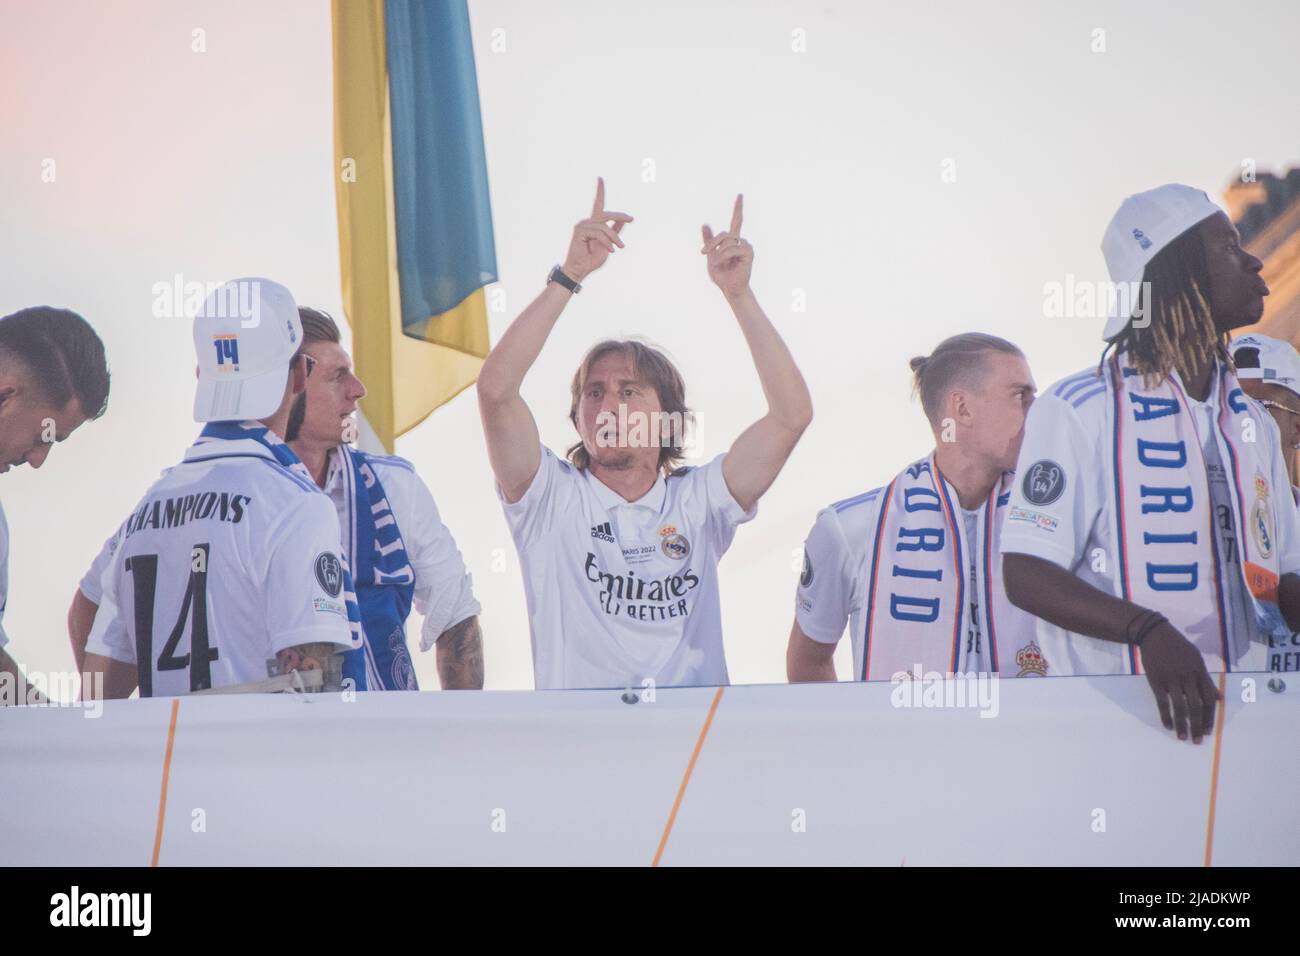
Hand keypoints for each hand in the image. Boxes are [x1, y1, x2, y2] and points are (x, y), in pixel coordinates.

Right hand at [560, 177, 632, 282]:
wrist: (582, 269)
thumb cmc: (592, 259)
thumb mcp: (608, 243)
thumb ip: (614, 231)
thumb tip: (623, 220)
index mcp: (594, 223)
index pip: (597, 204)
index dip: (599, 191)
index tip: (600, 178)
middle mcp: (587, 222)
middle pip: (606, 214)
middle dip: (620, 216)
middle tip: (631, 219)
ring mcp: (582, 225)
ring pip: (604, 226)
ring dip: (614, 237)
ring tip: (619, 247)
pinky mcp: (580, 231)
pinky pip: (599, 233)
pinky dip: (607, 242)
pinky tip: (611, 250)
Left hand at [701, 194, 752, 298]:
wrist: (729, 288)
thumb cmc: (721, 275)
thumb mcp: (710, 256)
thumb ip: (709, 241)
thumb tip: (704, 224)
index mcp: (732, 241)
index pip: (736, 221)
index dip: (738, 208)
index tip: (740, 195)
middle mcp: (741, 241)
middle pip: (725, 233)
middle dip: (712, 243)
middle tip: (703, 252)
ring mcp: (746, 247)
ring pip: (727, 241)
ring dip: (718, 253)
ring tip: (716, 264)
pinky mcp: (749, 253)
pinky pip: (732, 249)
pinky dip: (723, 256)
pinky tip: (721, 263)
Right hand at [1140, 622, 1220, 742]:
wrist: (1154, 634)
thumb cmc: (1177, 647)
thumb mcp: (1196, 660)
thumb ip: (1207, 680)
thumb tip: (1219, 698)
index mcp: (1200, 672)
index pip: (1209, 699)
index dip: (1209, 717)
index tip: (1208, 730)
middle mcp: (1188, 677)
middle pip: (1196, 706)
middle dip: (1197, 725)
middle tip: (1197, 740)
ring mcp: (1172, 679)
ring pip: (1180, 706)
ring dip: (1182, 725)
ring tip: (1182, 737)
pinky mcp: (1156, 680)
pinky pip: (1162, 702)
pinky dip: (1166, 715)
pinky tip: (1168, 725)